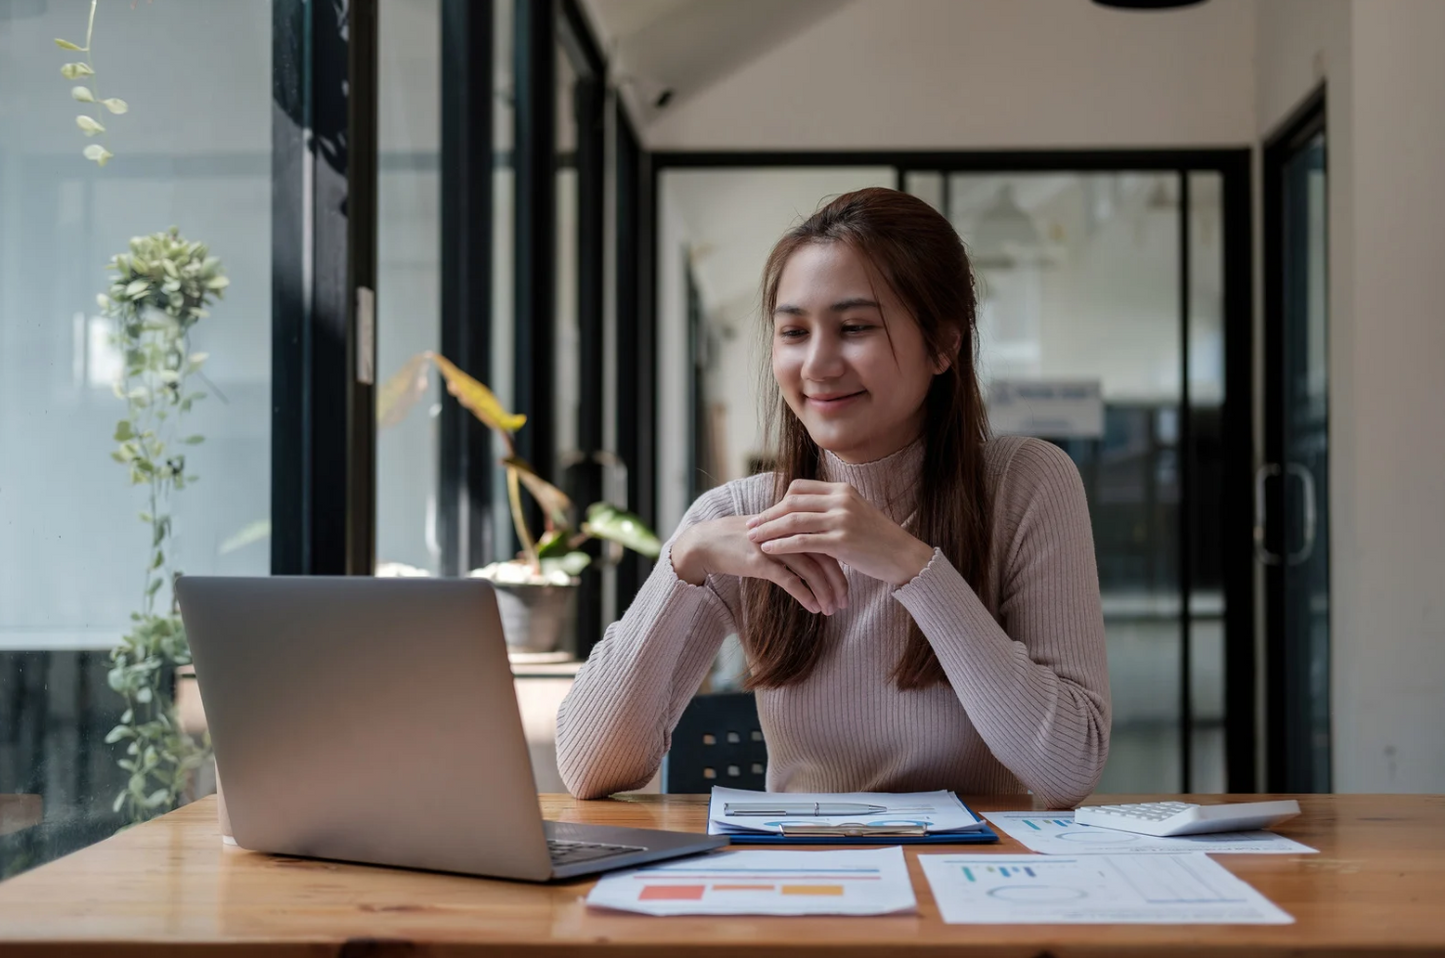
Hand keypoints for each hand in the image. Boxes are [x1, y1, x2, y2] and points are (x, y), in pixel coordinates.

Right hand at [671, 515, 848, 614]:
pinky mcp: (760, 562)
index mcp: (793, 523)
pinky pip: (790, 580)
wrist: (706, 542)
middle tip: (845, 602)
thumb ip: (793, 542)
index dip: (842, 565)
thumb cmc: (739, 541)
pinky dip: (805, 595)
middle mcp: (787, 532)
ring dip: (825, 592)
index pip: (827, 542)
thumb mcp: (770, 537)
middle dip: (838, 582)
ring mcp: (774, 546)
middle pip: (824, 556)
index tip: (848, 586)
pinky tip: (813, 608)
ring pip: (811, 570)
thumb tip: (816, 558)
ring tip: (831, 610)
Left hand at [745, 480, 935, 587]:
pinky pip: (803, 541)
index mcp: (842, 490)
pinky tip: (768, 550)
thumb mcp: (855, 514)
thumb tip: (803, 510)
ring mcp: (841, 519)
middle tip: (750, 526)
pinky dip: (782, 545)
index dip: (778, 502)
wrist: (902, 556)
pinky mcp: (841, 541)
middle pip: (792, 502)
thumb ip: (831, 508)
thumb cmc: (876, 539)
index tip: (765, 514)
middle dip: (768, 515)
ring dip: (769, 530)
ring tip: (753, 538)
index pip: (799, 489)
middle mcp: (841, 500)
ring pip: (794, 520)